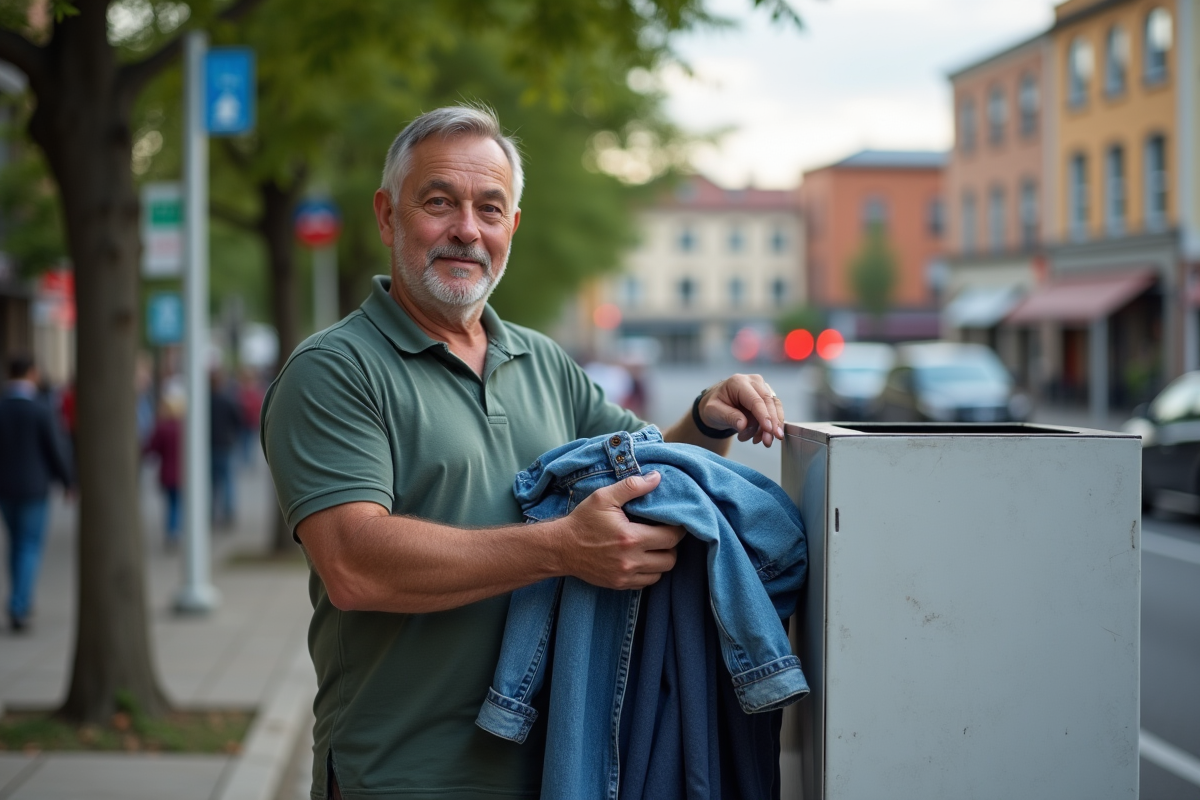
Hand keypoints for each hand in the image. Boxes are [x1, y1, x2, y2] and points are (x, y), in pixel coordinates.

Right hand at [558, 471, 684, 589]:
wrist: (560, 548)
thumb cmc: (582, 520)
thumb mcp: (604, 497)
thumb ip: (631, 486)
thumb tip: (657, 478)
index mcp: (630, 538)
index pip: (671, 538)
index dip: (678, 529)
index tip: (675, 521)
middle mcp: (630, 560)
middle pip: (670, 558)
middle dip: (672, 545)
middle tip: (666, 533)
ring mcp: (625, 576)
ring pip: (661, 573)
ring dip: (662, 560)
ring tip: (656, 546)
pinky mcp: (619, 585)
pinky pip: (646, 582)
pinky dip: (650, 572)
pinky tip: (643, 558)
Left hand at [697, 374, 784, 446]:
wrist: (718, 404)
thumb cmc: (715, 406)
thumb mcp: (714, 412)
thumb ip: (728, 417)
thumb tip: (743, 425)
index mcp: (738, 382)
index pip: (755, 400)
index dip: (763, 415)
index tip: (769, 430)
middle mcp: (753, 381)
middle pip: (768, 402)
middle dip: (771, 424)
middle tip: (767, 442)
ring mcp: (762, 387)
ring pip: (775, 407)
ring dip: (771, 426)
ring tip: (759, 440)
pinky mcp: (768, 396)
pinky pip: (775, 411)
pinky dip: (771, 425)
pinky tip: (760, 436)